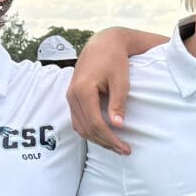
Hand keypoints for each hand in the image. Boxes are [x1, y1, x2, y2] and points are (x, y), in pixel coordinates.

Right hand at [67, 37, 136, 154]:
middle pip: (87, 129)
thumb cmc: (114, 60)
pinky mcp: (72, 98)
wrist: (102, 45)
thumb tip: (117, 125)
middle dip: (105, 143)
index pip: (95, 123)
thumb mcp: (121, 80)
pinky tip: (105, 136)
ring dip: (97, 140)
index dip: (110, 138)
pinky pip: (78, 121)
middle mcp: (72, 96)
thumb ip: (118, 103)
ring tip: (116, 146)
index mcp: (83, 90)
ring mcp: (70, 97)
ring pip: (80, 128)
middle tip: (124, 150)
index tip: (125, 147)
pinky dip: (90, 131)